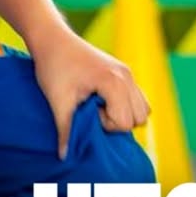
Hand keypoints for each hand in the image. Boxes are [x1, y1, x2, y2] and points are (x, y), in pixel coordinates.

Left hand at [30, 25, 149, 158]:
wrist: (53, 40)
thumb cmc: (53, 67)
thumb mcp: (57, 101)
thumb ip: (66, 130)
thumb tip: (65, 157)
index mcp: (115, 82)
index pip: (125, 122)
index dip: (105, 125)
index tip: (87, 111)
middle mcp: (128, 76)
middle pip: (139, 118)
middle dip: (116, 122)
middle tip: (92, 110)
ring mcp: (129, 73)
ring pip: (143, 110)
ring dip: (122, 115)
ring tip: (97, 105)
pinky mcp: (125, 73)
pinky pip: (138, 100)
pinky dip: (124, 107)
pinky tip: (101, 100)